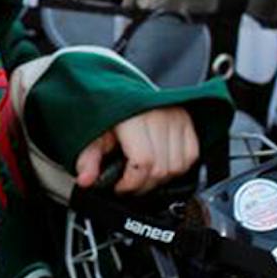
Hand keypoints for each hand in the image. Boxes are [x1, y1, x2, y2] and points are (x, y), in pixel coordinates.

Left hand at [74, 107, 198, 194]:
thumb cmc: (105, 112)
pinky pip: (191, 156)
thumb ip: (88, 159)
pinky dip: (177, 168)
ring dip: (161, 179)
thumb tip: (85, 181)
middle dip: (143, 185)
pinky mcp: (187, 121)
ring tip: (143, 176)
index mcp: (133, 116)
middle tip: (129, 184)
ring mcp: (175, 117)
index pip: (143, 162)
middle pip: (161, 169)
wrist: (118, 90)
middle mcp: (158, 115)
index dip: (131, 183)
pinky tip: (160, 166)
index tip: (119, 187)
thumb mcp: (91, 134)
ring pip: (177, 166)